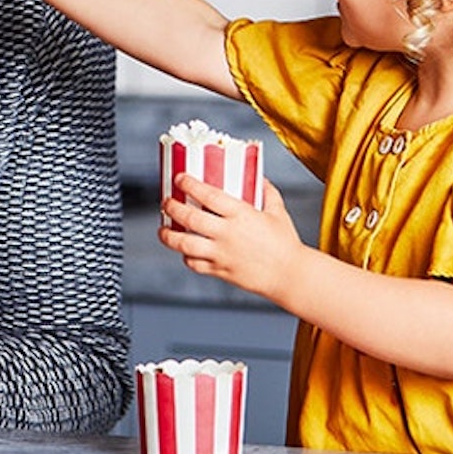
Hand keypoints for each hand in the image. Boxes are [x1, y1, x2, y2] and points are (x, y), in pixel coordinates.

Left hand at [159, 176, 306, 301]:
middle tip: (166, 202)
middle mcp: (227, 233)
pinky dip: (186, 256)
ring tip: (162, 229)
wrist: (289, 276)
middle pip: (189, 218)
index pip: (207, 195)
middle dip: (171, 207)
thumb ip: (267, 192)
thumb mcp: (278, 212)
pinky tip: (185, 250)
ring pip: (184, 244)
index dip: (189, 184)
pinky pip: (194, 263)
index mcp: (241, 214)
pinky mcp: (220, 271)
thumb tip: (258, 177)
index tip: (179, 178)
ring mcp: (221, 254)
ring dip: (168, 235)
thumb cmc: (285, 243)